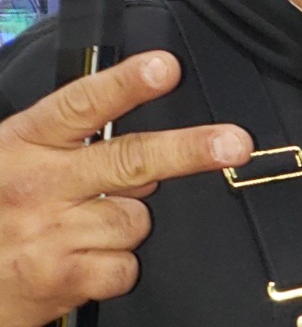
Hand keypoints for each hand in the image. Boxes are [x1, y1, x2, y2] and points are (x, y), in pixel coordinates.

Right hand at [0, 51, 252, 326]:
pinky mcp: (63, 278)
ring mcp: (51, 233)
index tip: (166, 67)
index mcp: (26, 142)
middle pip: (131, 159)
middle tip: (236, 143)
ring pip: (137, 218)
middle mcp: (39, 184)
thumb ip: (71, 138)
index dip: (127, 84)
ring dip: (126, 225)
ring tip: (86, 228)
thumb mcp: (15, 156)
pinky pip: (125, 266)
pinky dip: (114, 267)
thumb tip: (140, 125)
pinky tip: (83, 261)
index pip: (82, 104)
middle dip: (190, 150)